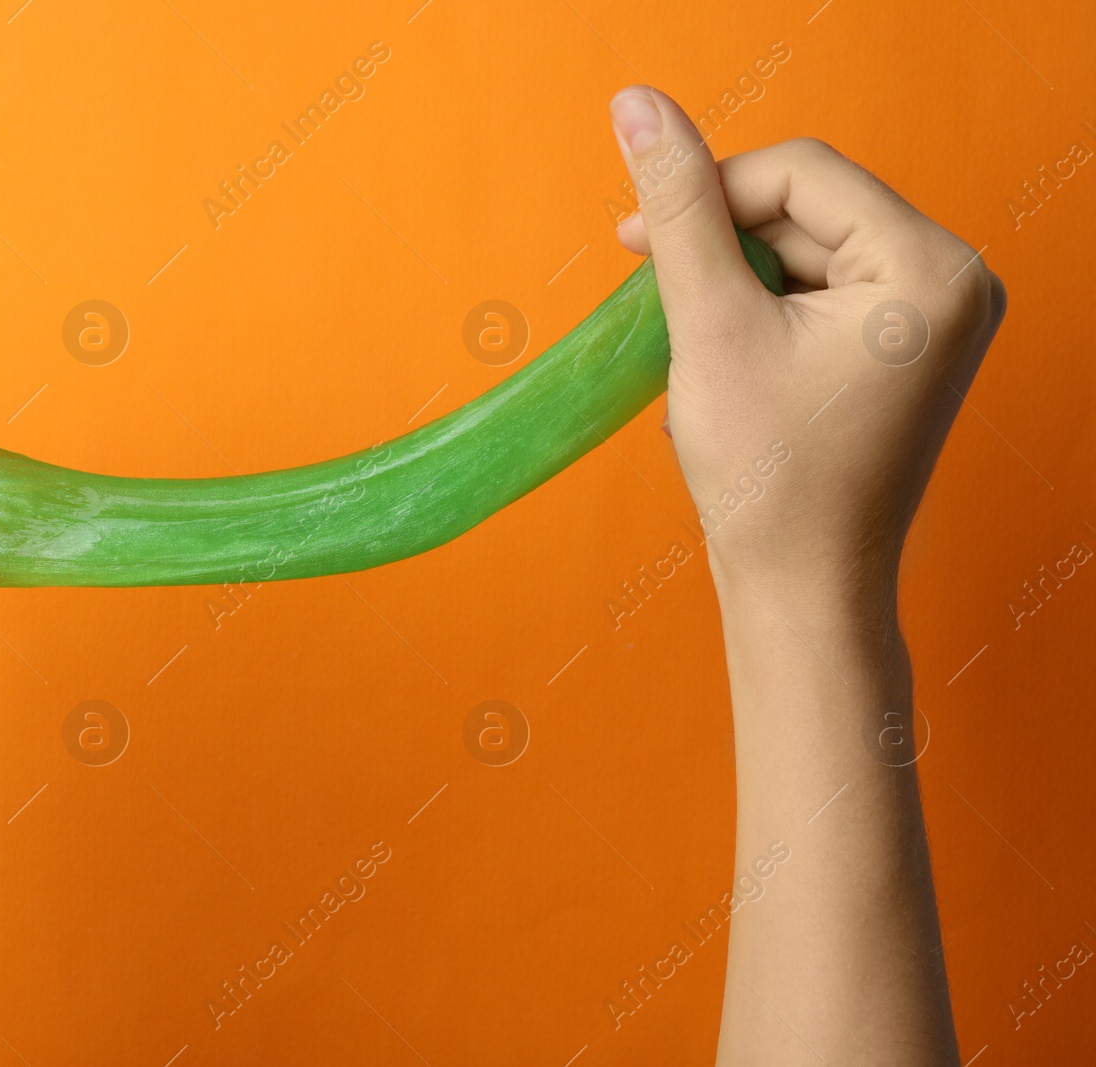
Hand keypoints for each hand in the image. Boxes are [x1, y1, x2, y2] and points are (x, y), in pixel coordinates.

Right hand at [605, 87, 1005, 1065]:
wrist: (801, 590)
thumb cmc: (768, 478)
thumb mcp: (710, 325)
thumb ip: (678, 207)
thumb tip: (638, 105)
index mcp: (929, 267)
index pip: (803, 172)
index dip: (709, 190)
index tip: (632, 239)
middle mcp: (955, 281)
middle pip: (809, 207)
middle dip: (723, 244)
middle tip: (655, 296)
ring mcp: (937, 317)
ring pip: (808, 248)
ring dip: (736, 281)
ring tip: (699, 354)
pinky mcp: (909, 347)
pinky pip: (822, 291)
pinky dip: (761, 312)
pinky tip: (729, 368)